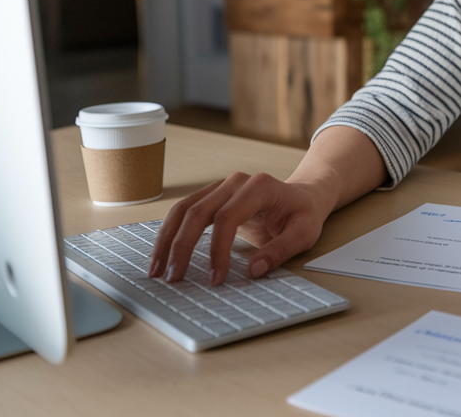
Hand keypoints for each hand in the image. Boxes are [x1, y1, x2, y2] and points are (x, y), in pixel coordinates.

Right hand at [147, 172, 332, 285]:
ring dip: (166, 240)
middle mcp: (235, 182)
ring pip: (183, 210)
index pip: (227, 218)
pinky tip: (162, 254)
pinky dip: (170, 233)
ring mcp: (220, 187)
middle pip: (197, 211)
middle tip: (173, 278)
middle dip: (181, 246)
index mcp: (259, 187)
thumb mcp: (303, 234)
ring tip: (156, 270)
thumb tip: (253, 270)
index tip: (215, 278)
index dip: (217, 250)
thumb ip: (280, 251)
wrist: (303, 196)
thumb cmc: (303, 214)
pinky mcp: (212, 197)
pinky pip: (184, 212)